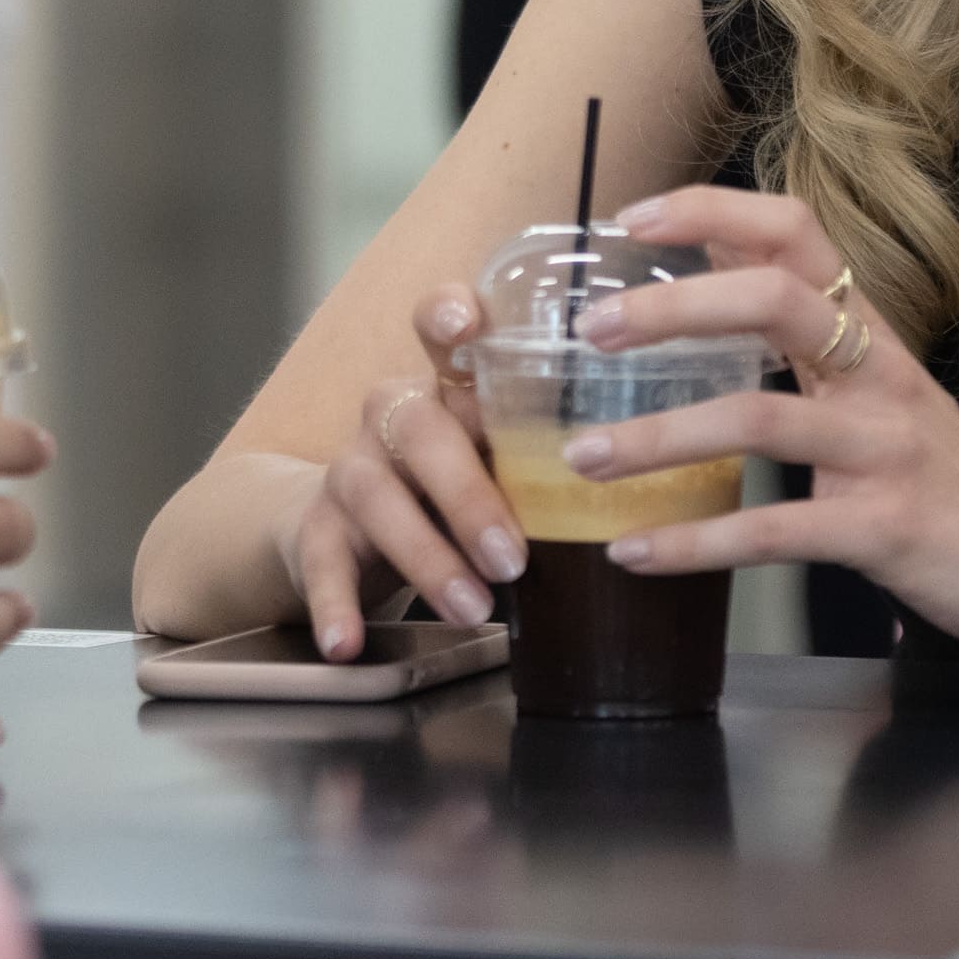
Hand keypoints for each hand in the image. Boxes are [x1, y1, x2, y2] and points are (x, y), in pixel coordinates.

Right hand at [278, 291, 530, 659]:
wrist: (340, 528)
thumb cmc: (449, 494)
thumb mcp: (495, 469)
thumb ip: (543, 474)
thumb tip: (642, 522)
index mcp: (448, 392)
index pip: (441, 333)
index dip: (447, 315)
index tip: (467, 320)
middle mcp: (393, 418)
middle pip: (422, 431)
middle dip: (469, 496)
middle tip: (513, 560)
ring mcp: (350, 469)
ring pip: (375, 496)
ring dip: (426, 556)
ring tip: (470, 608)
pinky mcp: (316, 527)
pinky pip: (322, 561)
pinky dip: (336, 604)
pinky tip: (348, 642)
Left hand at [569, 186, 958, 648]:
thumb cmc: (948, 474)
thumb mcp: (880, 383)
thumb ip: (804, 325)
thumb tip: (711, 252)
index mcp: (869, 334)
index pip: (797, 233)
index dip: (713, 209)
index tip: (632, 217)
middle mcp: (879, 376)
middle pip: (775, 300)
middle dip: (674, 308)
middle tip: (592, 329)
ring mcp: (884, 450)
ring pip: (762, 419)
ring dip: (661, 437)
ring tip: (586, 457)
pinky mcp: (884, 528)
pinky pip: (774, 531)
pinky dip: (695, 543)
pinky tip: (634, 551)